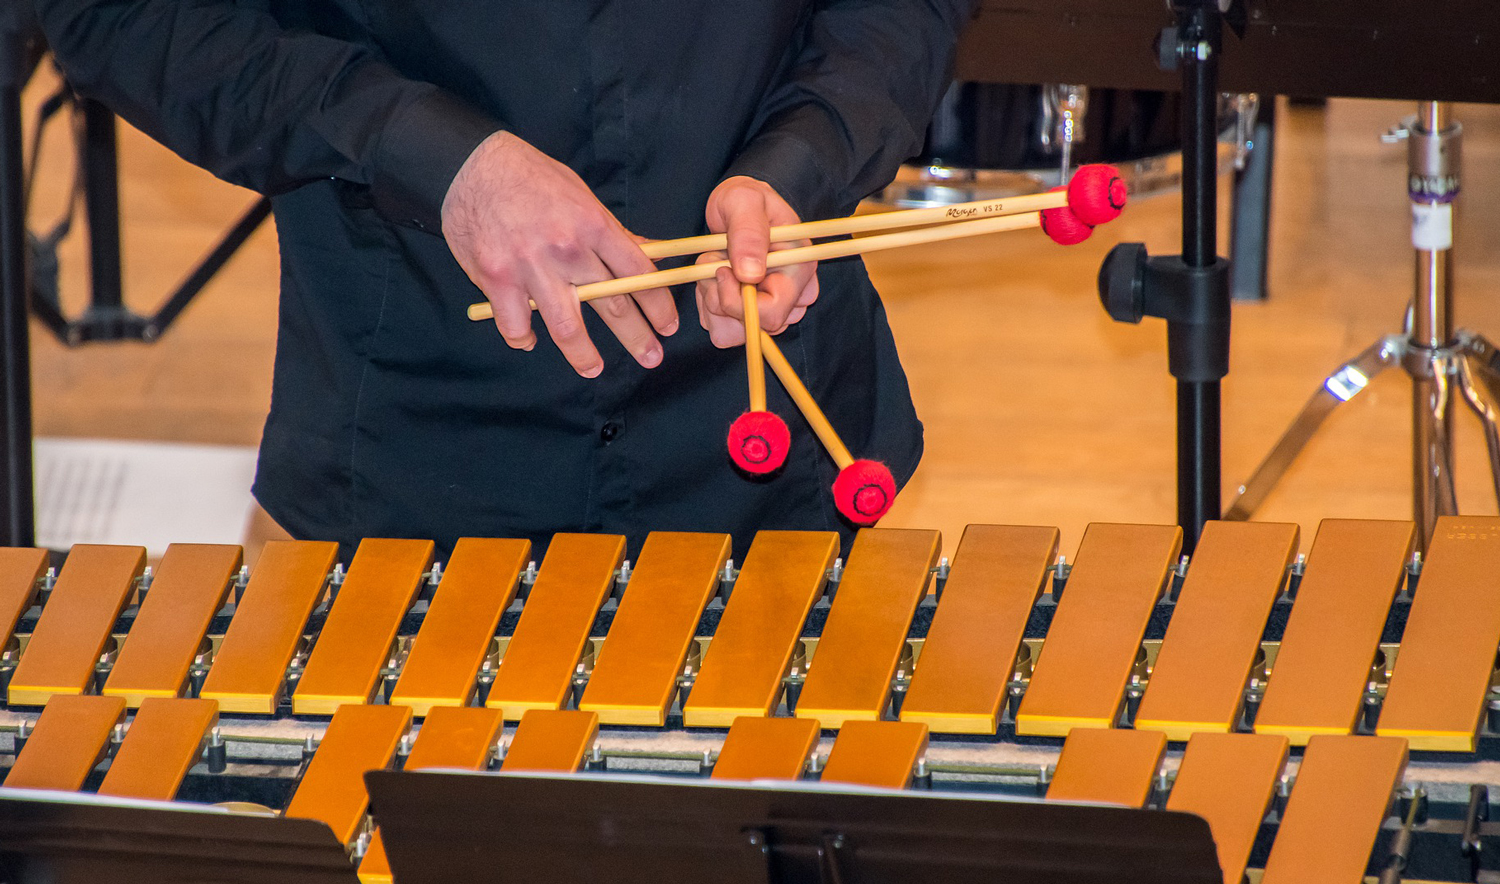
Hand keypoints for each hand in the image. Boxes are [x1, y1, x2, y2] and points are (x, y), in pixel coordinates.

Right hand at [442, 131, 677, 376]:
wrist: (472, 168)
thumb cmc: (531, 178)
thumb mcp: (580, 195)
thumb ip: (611, 231)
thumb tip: (646, 255)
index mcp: (592, 225)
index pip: (637, 272)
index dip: (657, 304)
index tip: (668, 324)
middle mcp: (566, 249)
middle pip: (611, 304)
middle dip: (637, 336)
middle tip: (651, 357)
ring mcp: (531, 268)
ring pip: (566, 327)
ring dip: (583, 355)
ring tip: (593, 368)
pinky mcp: (497, 281)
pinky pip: (516, 325)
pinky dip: (524, 338)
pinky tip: (530, 342)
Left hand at [694, 176, 818, 347]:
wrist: (739, 206)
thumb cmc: (746, 199)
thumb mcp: (745, 201)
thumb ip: (749, 233)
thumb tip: (750, 274)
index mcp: (798, 270)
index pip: (772, 314)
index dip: (739, 302)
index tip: (721, 270)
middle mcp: (789, 296)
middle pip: (751, 327)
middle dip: (720, 298)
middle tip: (715, 261)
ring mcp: (770, 308)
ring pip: (731, 333)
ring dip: (711, 301)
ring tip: (714, 266)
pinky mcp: (748, 314)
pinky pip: (720, 330)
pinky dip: (707, 306)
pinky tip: (712, 279)